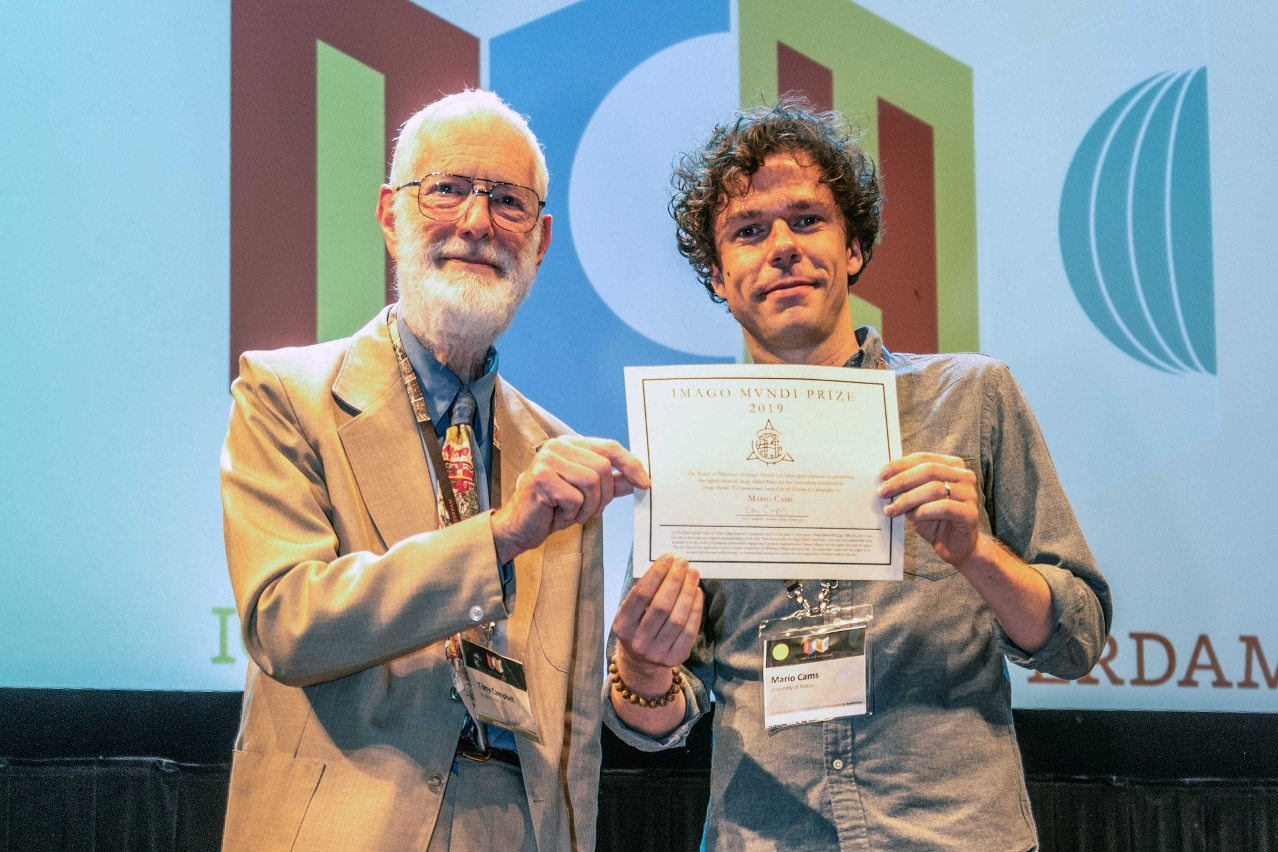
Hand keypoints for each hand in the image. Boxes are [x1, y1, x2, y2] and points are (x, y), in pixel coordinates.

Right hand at [490, 437, 648, 563]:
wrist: (520, 528)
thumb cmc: (551, 509)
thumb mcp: (587, 494)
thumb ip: (612, 483)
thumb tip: (638, 479)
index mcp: (569, 444)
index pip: (609, 447)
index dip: (630, 464)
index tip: (644, 483)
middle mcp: (557, 447)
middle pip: (602, 468)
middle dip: (603, 496)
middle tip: (589, 511)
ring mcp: (547, 460)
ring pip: (591, 483)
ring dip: (587, 507)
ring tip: (570, 512)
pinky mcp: (541, 478)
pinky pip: (575, 499)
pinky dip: (572, 514)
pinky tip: (557, 514)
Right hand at [611, 555, 702, 695]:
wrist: (640, 662)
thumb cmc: (636, 626)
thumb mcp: (630, 612)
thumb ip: (644, 594)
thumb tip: (667, 567)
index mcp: (622, 626)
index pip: (640, 595)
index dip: (656, 574)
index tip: (667, 558)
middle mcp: (638, 642)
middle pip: (661, 606)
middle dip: (674, 580)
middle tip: (683, 563)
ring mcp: (657, 652)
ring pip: (678, 618)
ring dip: (687, 592)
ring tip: (693, 574)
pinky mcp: (675, 658)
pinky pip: (690, 630)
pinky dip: (695, 609)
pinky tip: (696, 593)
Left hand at [878, 453, 979, 566]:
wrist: (955, 545)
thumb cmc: (935, 519)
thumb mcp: (917, 499)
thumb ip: (907, 486)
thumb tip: (884, 480)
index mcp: (952, 465)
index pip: (923, 458)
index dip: (901, 465)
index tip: (881, 474)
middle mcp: (964, 476)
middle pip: (929, 470)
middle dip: (901, 481)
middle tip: (882, 492)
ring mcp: (970, 494)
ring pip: (934, 489)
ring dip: (908, 499)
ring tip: (891, 509)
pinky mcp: (970, 513)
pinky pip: (944, 507)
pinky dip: (923, 511)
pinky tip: (911, 517)